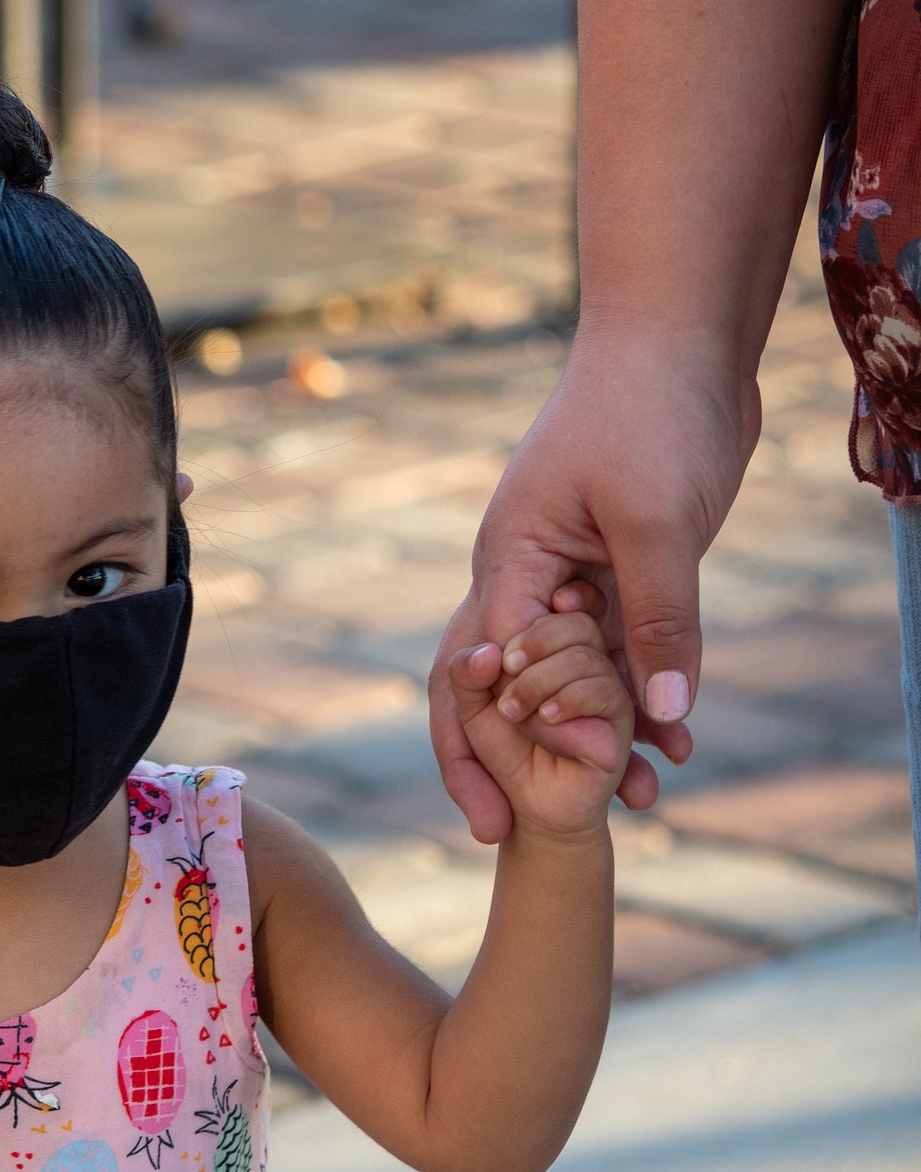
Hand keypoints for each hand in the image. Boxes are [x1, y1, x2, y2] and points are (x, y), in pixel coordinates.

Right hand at [428, 343, 758, 841]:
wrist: (682, 340)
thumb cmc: (648, 411)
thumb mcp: (657, 521)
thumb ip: (657, 619)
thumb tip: (661, 718)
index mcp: (509, 560)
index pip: (488, 669)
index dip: (505, 738)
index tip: (527, 801)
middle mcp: (526, 576)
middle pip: (500, 686)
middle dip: (514, 759)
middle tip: (517, 830)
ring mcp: (572, 574)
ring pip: (573, 675)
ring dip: (600, 738)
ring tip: (643, 805)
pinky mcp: (620, 570)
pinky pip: (623, 648)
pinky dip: (646, 695)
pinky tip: (680, 742)